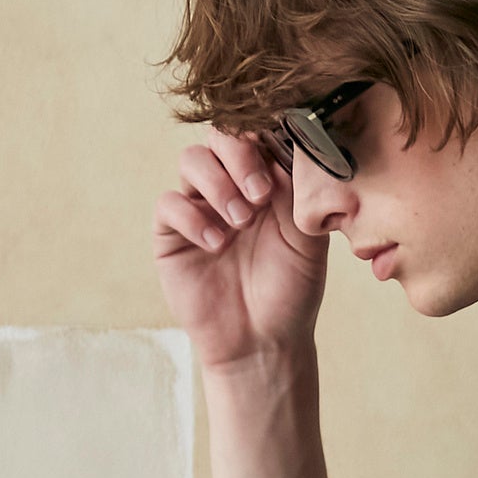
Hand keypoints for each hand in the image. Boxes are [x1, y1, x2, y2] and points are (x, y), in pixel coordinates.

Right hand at [152, 126, 327, 374]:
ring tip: (241, 221)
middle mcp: (230, 185)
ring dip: (218, 184)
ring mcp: (199, 205)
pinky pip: (169, 203)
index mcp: (267, 180)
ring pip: (192, 161)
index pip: (257, 136)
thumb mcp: (308, 243)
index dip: (265, 139)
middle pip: (219, 136)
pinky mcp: (172, 233)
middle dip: (239, 157)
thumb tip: (284, 151)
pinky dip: (193, 218)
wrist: (264, 341)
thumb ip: (299, 196)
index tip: (282, 167)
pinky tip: (217, 244)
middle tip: (260, 193)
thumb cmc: (291, 292)